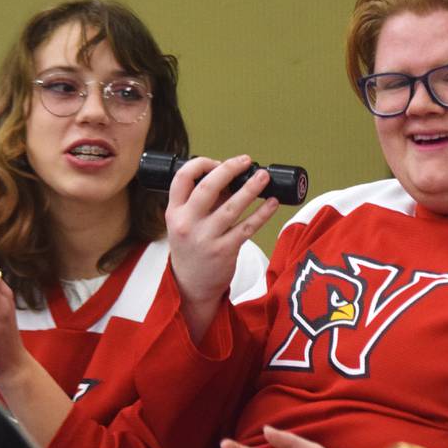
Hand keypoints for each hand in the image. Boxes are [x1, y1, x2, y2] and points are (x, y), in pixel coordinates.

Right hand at [165, 155, 278, 341]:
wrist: (191, 286)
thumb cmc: (191, 249)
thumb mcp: (185, 224)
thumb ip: (204, 202)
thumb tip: (232, 178)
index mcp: (174, 212)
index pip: (181, 178)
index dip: (201, 164)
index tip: (218, 161)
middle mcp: (187, 223)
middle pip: (207, 188)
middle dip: (228, 169)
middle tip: (245, 161)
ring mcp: (206, 238)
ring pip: (232, 207)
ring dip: (251, 188)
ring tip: (264, 177)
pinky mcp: (224, 251)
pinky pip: (247, 227)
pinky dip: (262, 213)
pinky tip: (273, 203)